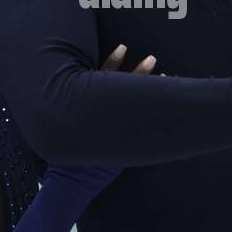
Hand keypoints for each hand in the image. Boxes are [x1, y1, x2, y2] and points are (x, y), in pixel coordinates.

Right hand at [42, 43, 156, 191]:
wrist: (68, 184)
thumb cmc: (62, 155)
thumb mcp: (62, 126)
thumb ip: (66, 104)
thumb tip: (66, 86)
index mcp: (84, 106)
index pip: (101, 78)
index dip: (113, 61)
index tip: (123, 47)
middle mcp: (101, 115)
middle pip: (123, 90)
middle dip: (138, 73)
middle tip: (152, 58)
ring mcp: (114, 133)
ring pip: (138, 107)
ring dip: (152, 93)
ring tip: (166, 79)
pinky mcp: (124, 147)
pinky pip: (145, 128)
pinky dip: (156, 116)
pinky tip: (170, 109)